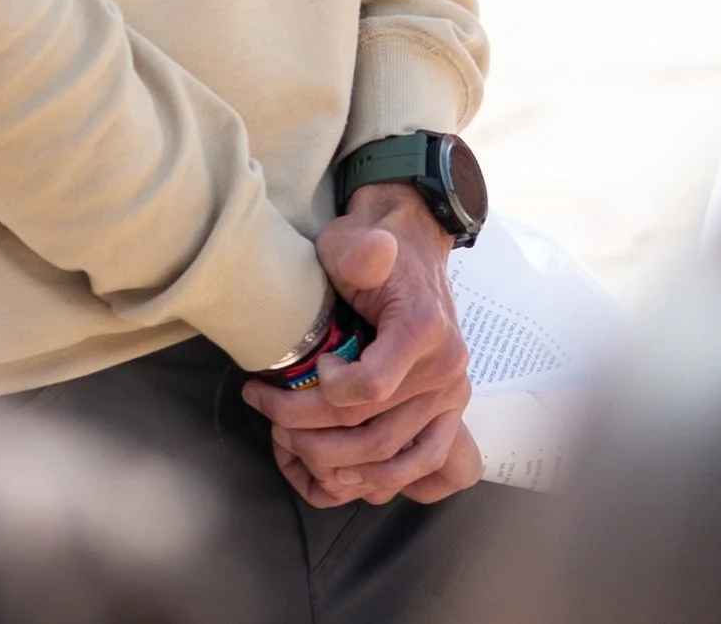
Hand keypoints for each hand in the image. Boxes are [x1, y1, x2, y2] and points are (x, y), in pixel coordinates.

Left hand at [242, 184, 479, 507]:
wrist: (411, 246)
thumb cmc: (374, 246)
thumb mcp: (354, 240)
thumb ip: (360, 251)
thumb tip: (374, 252)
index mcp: (423, 330)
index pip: (372, 388)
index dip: (328, 391)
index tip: (310, 366)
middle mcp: (446, 372)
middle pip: (374, 432)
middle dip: (311, 434)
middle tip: (270, 415)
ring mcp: (450, 399)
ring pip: (393, 461)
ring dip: (337, 467)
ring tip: (294, 447)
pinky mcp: (447, 415)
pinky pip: (419, 467)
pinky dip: (379, 481)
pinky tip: (339, 475)